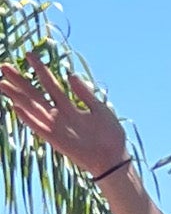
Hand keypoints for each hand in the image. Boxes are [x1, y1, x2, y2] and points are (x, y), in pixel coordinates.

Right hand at [0, 58, 132, 180]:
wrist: (116, 160)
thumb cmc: (110, 136)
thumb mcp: (100, 109)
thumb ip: (85, 93)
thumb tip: (70, 75)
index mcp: (70, 107)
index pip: (50, 83)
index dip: (40, 69)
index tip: (29, 54)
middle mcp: (59, 115)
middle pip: (35, 94)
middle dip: (20, 81)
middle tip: (4, 66)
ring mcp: (57, 127)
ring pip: (33, 108)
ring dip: (17, 96)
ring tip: (2, 83)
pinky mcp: (57, 141)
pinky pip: (40, 128)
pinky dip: (29, 119)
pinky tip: (16, 108)